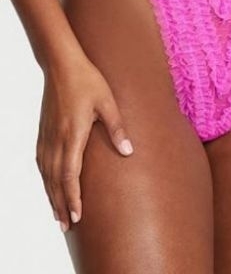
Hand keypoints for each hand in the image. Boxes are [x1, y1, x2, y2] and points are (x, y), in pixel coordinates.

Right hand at [37, 55, 133, 231]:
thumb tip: (128, 152)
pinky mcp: (43, 132)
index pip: (70, 175)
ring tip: (59, 215)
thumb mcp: (108, 102)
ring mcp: (47, 137)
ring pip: (46, 175)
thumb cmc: (88, 81)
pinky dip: (45, 180)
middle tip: (68, 225)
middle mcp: (56, 140)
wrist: (62, 65)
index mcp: (72, 134)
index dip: (73, 197)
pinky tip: (50, 187)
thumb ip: (117, 128)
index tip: (77, 216)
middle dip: (61, 205)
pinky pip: (41, 163)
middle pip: (55, 181)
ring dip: (52, 196)